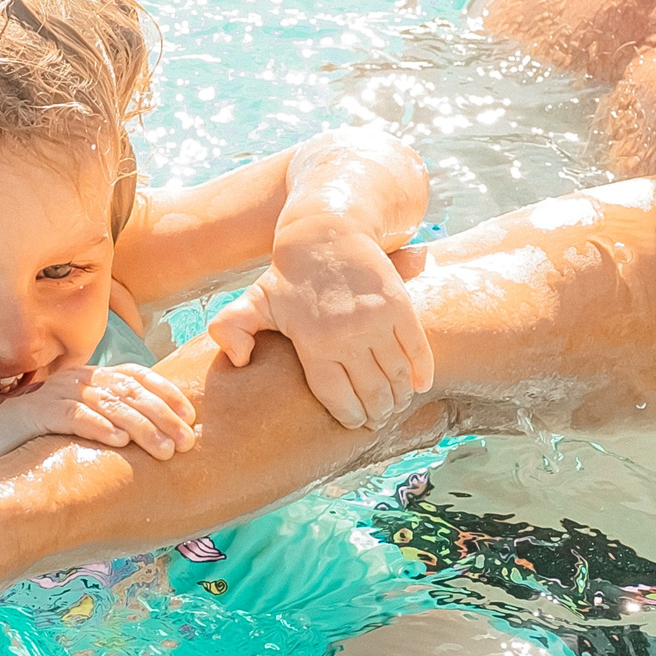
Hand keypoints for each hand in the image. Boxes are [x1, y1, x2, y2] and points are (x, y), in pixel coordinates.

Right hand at [0, 364, 199, 464]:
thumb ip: (114, 422)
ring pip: (108, 403)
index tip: (192, 416)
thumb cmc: (43, 437)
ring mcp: (56, 393)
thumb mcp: (84, 425)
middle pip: (129, 391)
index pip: (137, 376)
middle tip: (187, 442)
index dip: (167, 393)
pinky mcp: (36, 412)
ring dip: (140, 427)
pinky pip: (72, 416)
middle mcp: (77, 379)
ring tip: (164, 449)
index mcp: (92, 378)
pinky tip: (118, 443)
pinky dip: (98, 427)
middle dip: (163, 416)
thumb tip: (161, 438)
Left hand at [208, 226, 432, 428]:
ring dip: (400, 396)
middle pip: (373, 392)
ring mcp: (376, 320)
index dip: (351, 417)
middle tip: (379, 418)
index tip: (356, 423)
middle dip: (378, 413)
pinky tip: (420, 384)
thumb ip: (232, 330)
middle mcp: (347, 336)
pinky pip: (418, 349)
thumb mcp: (254, 301)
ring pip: (398, 375)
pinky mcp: (399, 305)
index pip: (339, 398)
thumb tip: (239, 361)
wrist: (326, 232)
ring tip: (396, 403)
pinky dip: (423, 372)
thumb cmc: (289, 275)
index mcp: (314, 343)